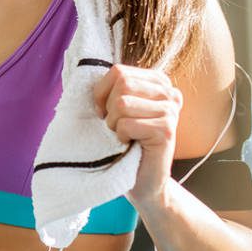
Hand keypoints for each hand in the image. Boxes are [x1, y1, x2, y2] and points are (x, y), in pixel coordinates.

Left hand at [92, 64, 182, 208]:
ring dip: (114, 124)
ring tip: (125, 136)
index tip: (106, 112)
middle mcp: (169, 92)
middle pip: (122, 83)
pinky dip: (120, 136)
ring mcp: (170, 110)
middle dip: (108, 108)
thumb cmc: (124, 142)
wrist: (143, 181)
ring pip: (122, 103)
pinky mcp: (166, 130)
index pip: (118, 71)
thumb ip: (110, 87)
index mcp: (157, 81)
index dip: (102, 92)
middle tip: (116, 126)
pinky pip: (126, 124)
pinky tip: (130, 145)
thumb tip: (80, 69)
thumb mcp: (116, 108)